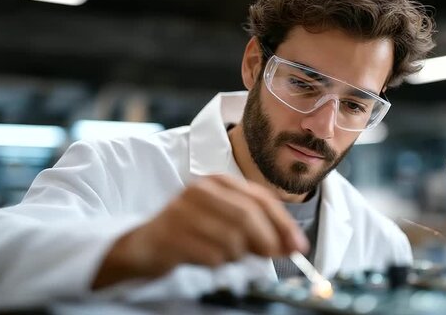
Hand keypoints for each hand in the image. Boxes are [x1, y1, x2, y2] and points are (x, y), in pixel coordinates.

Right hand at [92, 175, 308, 288]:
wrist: (146, 245)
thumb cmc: (194, 234)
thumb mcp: (229, 224)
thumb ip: (260, 230)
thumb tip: (294, 245)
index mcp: (218, 181)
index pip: (261, 198)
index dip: (284, 224)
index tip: (299, 246)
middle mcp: (200, 190)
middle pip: (248, 216)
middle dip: (267, 241)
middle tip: (273, 257)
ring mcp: (183, 210)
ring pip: (231, 238)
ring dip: (236, 255)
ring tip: (225, 256)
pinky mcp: (171, 234)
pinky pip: (210, 255)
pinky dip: (217, 263)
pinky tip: (207, 259)